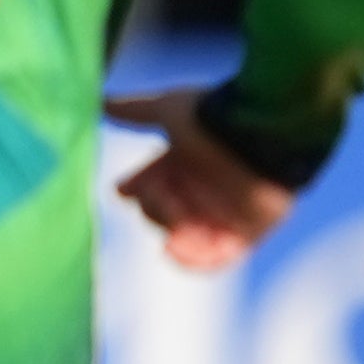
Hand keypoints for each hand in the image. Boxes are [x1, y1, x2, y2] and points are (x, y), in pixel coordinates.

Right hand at [105, 87, 291, 273]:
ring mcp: (221, 214)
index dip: (136, 188)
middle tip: (165, 195)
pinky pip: (215, 261)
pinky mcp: (244, 235)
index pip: (148, 186)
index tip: (125, 188)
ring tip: (176, 227)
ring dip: (173, 232)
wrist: (262, 132)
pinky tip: (177, 250)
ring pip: (181, 235)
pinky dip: (195, 262)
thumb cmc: (214, 118)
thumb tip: (101, 101)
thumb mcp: (168, 110)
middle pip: (159, 212)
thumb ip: (136, 110)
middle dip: (156, 207)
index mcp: (181, 165)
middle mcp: (199, 190)